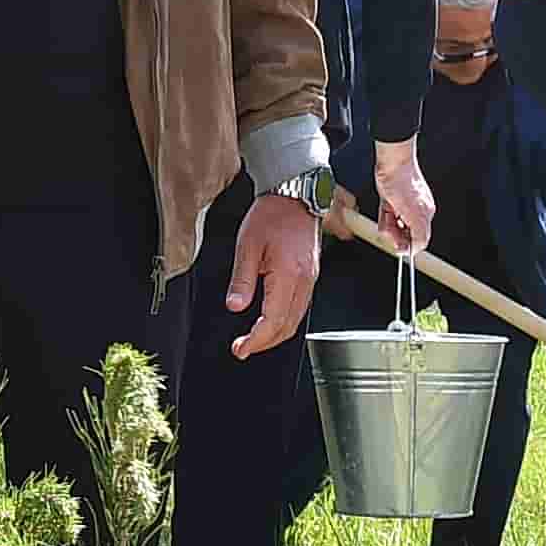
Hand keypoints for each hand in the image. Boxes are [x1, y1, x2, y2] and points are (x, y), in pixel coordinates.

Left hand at [225, 189, 320, 358]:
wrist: (294, 196)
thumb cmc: (271, 215)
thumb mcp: (247, 246)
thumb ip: (242, 280)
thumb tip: (235, 306)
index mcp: (289, 275)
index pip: (273, 321)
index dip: (256, 340)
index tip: (240, 348)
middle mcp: (305, 281)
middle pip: (288, 327)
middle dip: (265, 343)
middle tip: (243, 348)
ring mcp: (310, 280)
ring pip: (296, 320)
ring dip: (275, 334)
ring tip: (253, 338)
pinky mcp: (310, 276)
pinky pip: (299, 307)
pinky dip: (284, 321)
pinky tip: (269, 321)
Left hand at [370, 139, 436, 259]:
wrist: (392, 163)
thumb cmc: (405, 183)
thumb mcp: (415, 215)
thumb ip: (420, 234)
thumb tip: (418, 248)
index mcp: (425, 215)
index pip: (419, 239)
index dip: (408, 245)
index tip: (400, 249)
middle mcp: (415, 212)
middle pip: (404, 233)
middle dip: (395, 233)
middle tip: (390, 227)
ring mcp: (402, 206)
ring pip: (394, 226)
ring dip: (388, 224)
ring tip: (387, 215)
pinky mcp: (390, 202)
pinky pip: (386, 217)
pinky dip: (384, 217)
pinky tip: (385, 210)